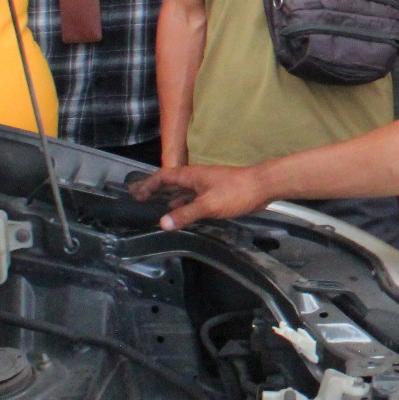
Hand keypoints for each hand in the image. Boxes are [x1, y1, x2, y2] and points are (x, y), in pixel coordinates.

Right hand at [128, 165, 265, 228]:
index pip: (163, 176)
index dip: (148, 184)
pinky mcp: (215, 193)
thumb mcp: (208, 205)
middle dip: (155, 189)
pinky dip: (183, 203)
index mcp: (191, 176)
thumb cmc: (236, 191)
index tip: (136, 193)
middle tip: (140, 198)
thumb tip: (162, 223)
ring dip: (168, 197)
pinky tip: (181, 211)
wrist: (262, 186)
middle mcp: (196, 178)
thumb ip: (186, 214)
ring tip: (155, 206)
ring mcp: (205, 185)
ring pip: (182, 190)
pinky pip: (192, 197)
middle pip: (170, 182)